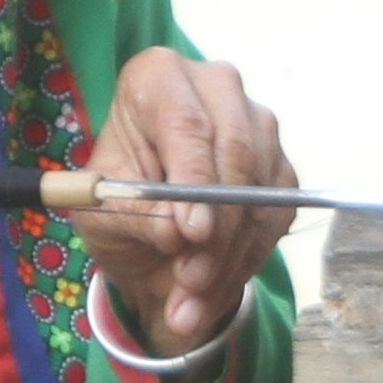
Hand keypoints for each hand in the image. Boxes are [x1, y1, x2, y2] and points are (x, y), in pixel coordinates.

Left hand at [82, 46, 292, 358]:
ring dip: (228, 260)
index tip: (190, 232)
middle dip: (215, 231)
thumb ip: (137, 215)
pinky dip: (245, 264)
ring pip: (260, 194)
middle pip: (235, 154)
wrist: (146, 231)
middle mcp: (217, 88)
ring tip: (188, 305)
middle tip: (189, 282)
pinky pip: (276, 219)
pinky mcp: (280, 167)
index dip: (193, 178)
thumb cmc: (115, 204)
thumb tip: (179, 233)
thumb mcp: (102, 213)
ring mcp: (257, 125)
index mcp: (158, 77)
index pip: (186, 122)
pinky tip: (209, 295)